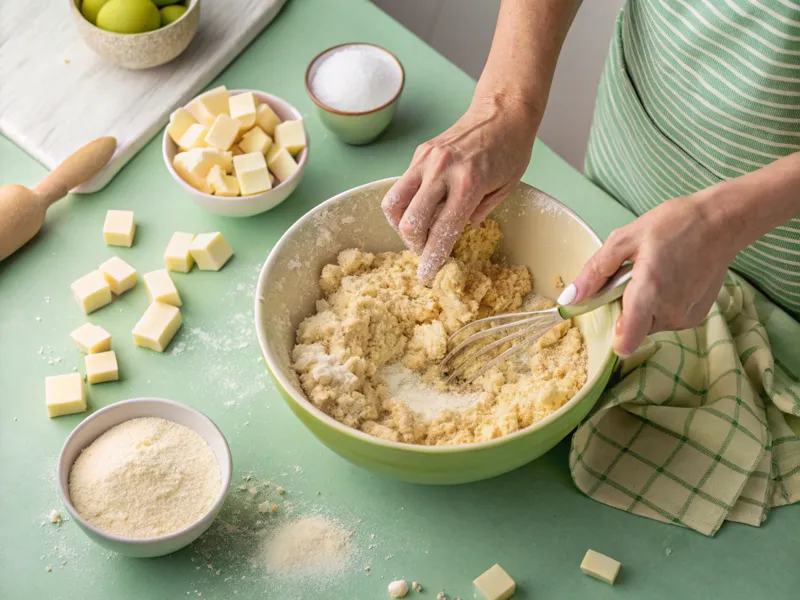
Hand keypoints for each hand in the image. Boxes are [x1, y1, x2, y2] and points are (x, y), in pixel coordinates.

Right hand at [382, 93, 538, 281]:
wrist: (503, 111)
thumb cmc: (511, 151)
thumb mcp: (504, 190)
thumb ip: (475, 214)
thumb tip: (450, 232)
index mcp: (468, 184)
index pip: (441, 231)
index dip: (431, 258)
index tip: (426, 275)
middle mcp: (442, 171)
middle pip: (410, 222)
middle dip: (415, 245)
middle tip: (425, 250)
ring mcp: (426, 160)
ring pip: (393, 204)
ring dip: (401, 225)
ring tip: (418, 230)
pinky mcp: (419, 153)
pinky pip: (401, 187)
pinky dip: (406, 204)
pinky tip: (421, 208)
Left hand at [560, 192, 736, 356]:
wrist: (722, 221)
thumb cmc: (674, 224)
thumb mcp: (625, 239)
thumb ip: (594, 272)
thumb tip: (569, 299)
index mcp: (648, 293)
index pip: (625, 342)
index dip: (612, 333)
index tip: (610, 309)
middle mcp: (669, 312)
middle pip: (632, 329)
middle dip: (625, 308)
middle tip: (634, 276)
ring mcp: (685, 317)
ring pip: (649, 324)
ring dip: (644, 306)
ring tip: (655, 273)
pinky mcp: (697, 316)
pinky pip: (667, 319)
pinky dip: (662, 304)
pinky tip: (671, 278)